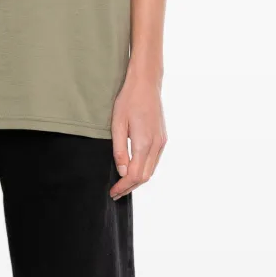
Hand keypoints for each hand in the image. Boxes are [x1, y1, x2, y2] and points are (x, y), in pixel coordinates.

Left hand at [110, 74, 166, 199]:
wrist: (146, 84)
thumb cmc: (129, 101)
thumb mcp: (117, 125)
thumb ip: (120, 150)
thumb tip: (122, 172)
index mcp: (144, 143)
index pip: (134, 175)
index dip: (123, 186)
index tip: (113, 192)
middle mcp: (156, 145)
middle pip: (144, 176)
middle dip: (130, 187)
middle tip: (115, 193)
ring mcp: (161, 142)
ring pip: (151, 170)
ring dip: (137, 180)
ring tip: (123, 185)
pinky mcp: (163, 138)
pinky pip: (154, 161)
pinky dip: (144, 170)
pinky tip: (133, 171)